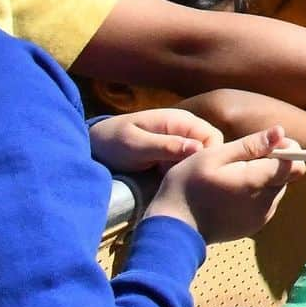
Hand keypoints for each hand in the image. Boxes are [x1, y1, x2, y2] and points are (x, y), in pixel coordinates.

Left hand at [89, 108, 222, 172]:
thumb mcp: (136, 145)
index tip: (195, 175)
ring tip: (175, 185)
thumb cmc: (112, 141)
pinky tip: (170, 185)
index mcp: (180, 120)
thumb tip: (198, 148)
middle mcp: (184, 129)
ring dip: (191, 172)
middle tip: (183, 182)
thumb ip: (166, 146)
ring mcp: (178, 142)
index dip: (210, 156)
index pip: (212, 137)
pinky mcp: (172, 155)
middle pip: (209, 149)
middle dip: (201, 166)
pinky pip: (187, 165)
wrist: (93, 146)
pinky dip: (182, 175)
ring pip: (199, 159)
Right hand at [145, 126, 304, 242]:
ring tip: (231, 176)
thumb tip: (280, 132)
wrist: (172, 231)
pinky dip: (254, 192)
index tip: (266, 143)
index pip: (295, 164)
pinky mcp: (253, 226)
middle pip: (286, 175)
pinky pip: (265, 201)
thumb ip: (251, 145)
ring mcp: (261, 218)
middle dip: (271, 161)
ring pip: (276, 187)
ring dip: (262, 177)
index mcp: (258, 183)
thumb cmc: (188, 187)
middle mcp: (266, 203)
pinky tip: (230, 191)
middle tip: (240, 159)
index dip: (286, 149)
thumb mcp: (215, 156)